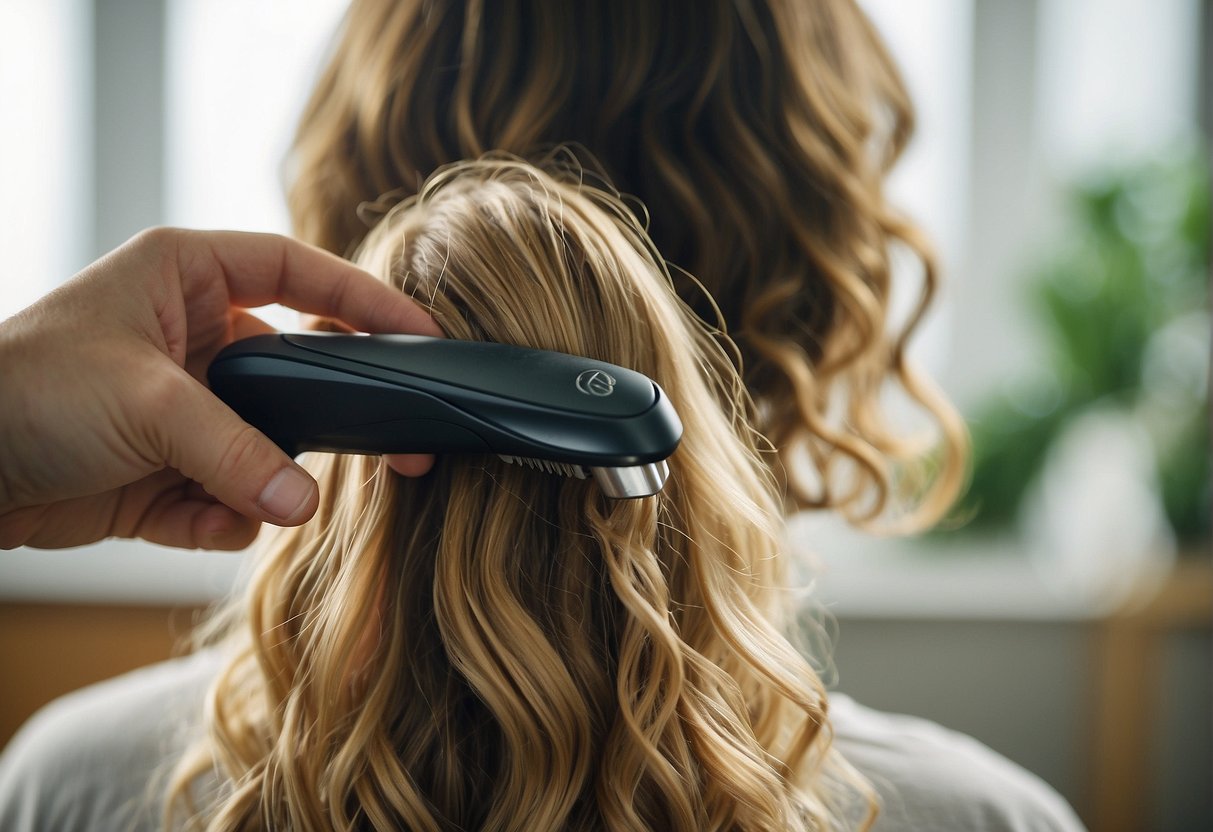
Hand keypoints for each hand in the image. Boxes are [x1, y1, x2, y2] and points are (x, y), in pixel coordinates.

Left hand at [0, 228, 441, 550]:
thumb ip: (236, 453)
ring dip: (257, 482)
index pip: (299, 274)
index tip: (421, 333)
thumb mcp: (145, 404)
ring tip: (222, 498)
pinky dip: (214, 516)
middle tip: (395, 447)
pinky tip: (178, 517)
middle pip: (295, 373)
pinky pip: (227, 497)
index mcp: (187, 278)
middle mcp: (193, 338)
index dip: (364, 300)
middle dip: (326, 419)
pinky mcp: (165, 471)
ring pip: (266, 447)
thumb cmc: (21, 391)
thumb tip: (305, 505)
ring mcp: (183, 408)